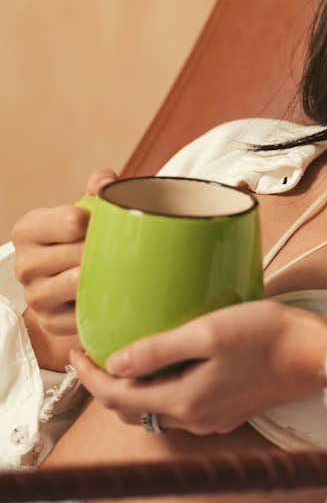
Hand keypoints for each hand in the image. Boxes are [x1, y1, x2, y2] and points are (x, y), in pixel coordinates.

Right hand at [12, 168, 117, 337]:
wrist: (72, 279)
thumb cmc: (81, 238)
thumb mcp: (87, 209)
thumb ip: (99, 187)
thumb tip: (106, 180)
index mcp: (29, 230)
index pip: (72, 221)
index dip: (100, 222)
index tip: (110, 224)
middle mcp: (25, 264)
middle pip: (79, 253)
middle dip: (106, 250)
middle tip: (126, 249)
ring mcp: (35, 296)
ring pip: (78, 283)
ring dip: (105, 276)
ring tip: (120, 268)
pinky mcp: (51, 321)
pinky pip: (83, 313)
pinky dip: (102, 304)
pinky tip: (113, 293)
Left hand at [70, 300, 326, 434]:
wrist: (315, 354)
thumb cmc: (267, 336)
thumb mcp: (209, 332)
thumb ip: (159, 348)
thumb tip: (115, 363)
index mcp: (184, 401)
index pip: (117, 397)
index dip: (88, 376)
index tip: (74, 349)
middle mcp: (195, 418)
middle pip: (132, 408)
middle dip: (105, 384)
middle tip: (93, 351)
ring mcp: (213, 417)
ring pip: (155, 409)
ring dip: (133, 387)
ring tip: (125, 354)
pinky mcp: (228, 409)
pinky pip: (180, 405)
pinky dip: (161, 388)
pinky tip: (168, 364)